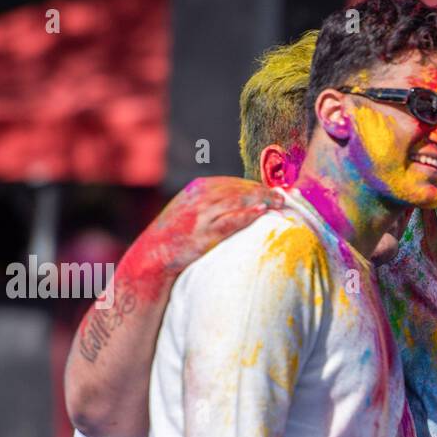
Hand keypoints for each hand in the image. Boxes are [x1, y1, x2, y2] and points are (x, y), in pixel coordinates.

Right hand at [140, 176, 286, 280]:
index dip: (256, 185)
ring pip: (237, 201)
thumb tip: (240, 203)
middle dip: (263, 191)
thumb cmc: (176, 235)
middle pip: (239, 190)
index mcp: (198, 188)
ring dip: (261, 200)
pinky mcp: (203, 233)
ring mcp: (201, 215)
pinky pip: (229, 221)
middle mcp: (200, 197)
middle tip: (283, 196)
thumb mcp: (191, 210)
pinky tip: (261, 212)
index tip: (274, 190)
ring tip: (279, 202)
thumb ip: (212, 203)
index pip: (234, 183)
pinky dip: (246, 215)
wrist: (153, 254)